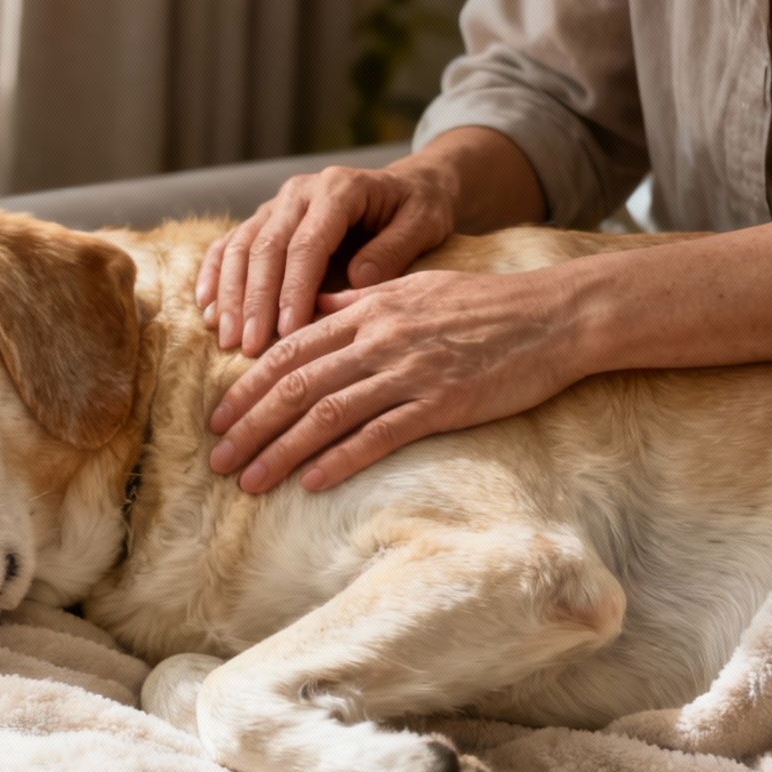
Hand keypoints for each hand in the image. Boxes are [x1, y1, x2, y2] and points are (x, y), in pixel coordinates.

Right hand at [198, 163, 456, 356]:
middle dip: (254, 301)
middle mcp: (299, 192)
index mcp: (338, 189)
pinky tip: (207, 310)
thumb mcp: (424, 223)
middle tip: (248, 347)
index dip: (292, 289)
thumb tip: (356, 280)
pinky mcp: (263, 220)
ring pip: (240, 248)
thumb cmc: (418, 210)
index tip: (287, 332)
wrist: (408, 187)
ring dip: (230, 295)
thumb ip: (395, 249)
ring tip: (226, 338)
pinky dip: (214, 277)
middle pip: (266, 248)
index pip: (307, 244)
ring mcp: (276, 205)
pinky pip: (229, 246)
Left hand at [207, 268, 586, 492]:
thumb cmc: (483, 305)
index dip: (248, 387)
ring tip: (249, 482)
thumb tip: (313, 310)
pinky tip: (312, 483)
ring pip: (327, 414)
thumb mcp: (412, 288)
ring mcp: (409, 372)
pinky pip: (379, 435)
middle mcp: (379, 340)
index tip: (219, 418)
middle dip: (250, 426)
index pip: (290, 351)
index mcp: (367, 312)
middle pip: (297, 386)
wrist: (553, 315)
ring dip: (281, 452)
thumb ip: (357, 302)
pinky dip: (340, 459)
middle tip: (218, 460)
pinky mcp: (441, 403)